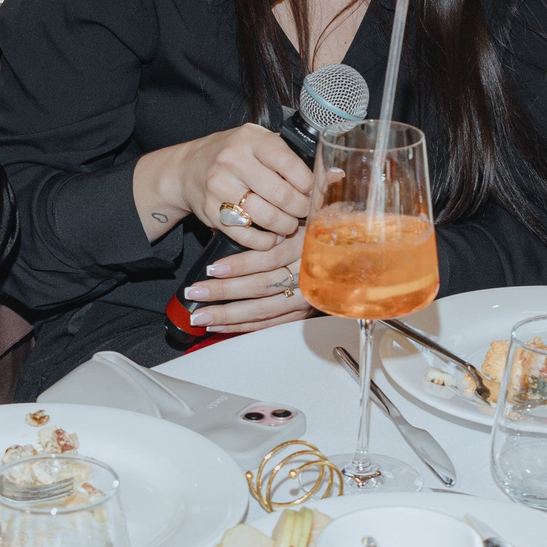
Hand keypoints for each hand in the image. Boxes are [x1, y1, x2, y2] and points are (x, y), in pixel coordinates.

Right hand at [171, 123, 312, 247]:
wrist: (187, 169)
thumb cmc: (233, 156)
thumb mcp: (260, 145)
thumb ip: (294, 159)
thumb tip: (337, 175)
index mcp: (251, 139)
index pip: (290, 164)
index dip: (308, 184)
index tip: (313, 193)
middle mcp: (233, 160)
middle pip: (281, 195)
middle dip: (300, 209)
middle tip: (304, 212)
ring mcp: (219, 186)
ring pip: (266, 217)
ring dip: (285, 226)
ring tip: (289, 224)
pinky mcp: (211, 211)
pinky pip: (247, 234)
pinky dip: (264, 241)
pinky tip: (271, 236)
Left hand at [186, 227, 314, 332]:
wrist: (351, 255)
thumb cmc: (319, 234)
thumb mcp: (300, 220)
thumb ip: (272, 229)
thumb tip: (230, 233)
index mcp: (306, 247)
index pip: (268, 259)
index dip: (238, 265)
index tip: (211, 268)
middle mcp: (307, 275)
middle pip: (261, 286)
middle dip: (223, 291)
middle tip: (195, 293)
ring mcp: (306, 298)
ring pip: (262, 310)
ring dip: (227, 313)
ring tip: (200, 315)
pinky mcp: (302, 314)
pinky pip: (269, 323)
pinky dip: (242, 325)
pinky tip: (219, 325)